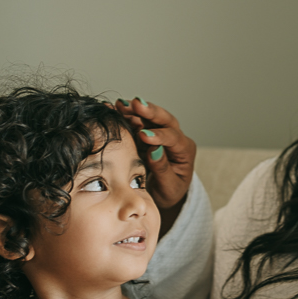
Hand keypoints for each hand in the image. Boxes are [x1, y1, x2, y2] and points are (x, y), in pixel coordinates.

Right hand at [113, 99, 195, 233]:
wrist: (164, 194)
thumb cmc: (170, 192)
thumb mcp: (169, 187)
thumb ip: (163, 169)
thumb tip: (154, 151)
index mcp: (184, 150)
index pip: (173, 138)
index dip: (159, 135)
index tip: (144, 135)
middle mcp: (174, 138)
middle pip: (164, 120)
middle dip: (149, 111)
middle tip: (135, 104)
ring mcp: (159, 134)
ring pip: (148, 118)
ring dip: (134, 110)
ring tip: (119, 105)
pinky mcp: (145, 135)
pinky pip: (136, 123)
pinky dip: (124, 116)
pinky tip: (113, 109)